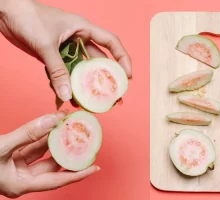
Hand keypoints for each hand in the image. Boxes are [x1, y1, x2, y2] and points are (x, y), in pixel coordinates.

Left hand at [0, 0, 131, 101]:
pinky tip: (67, 97)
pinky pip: (65, 73)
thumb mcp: (45, 44)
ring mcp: (67, 49)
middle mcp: (79, 39)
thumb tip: (67, 95)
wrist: (5, 13)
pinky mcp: (55, 57)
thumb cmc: (28, 16)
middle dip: (106, 78)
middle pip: (99, 61)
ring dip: (85, 85)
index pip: (112, 43)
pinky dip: (66, 85)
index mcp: (84, 29)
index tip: (127, 76)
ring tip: (90, 102)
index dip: (122, 59)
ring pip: (82, 70)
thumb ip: (57, 71)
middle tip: (112, 96)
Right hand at [0, 110, 99, 197]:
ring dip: (56, 140)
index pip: (58, 180)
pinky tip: (54, 127)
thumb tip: (54, 119)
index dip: (78, 174)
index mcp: (21, 184)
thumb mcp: (2, 147)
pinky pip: (32, 147)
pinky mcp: (12, 157)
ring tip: (72, 128)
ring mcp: (17, 167)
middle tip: (85, 140)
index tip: (95, 167)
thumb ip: (28, 133)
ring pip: (42, 153)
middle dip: (69, 152)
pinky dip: (43, 137)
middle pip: (53, 165)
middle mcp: (22, 178)